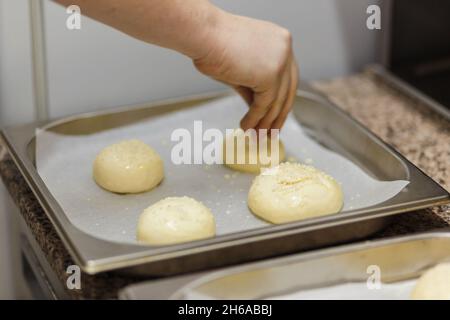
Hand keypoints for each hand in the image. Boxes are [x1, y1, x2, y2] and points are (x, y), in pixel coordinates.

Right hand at [193, 12, 298, 130]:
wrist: (202, 34)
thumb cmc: (212, 45)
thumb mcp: (241, 68)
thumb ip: (254, 86)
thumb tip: (258, 109)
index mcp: (280, 41)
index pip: (288, 78)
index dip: (282, 101)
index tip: (275, 118)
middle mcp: (285, 48)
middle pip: (287, 91)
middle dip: (278, 116)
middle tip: (270, 134)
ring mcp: (280, 61)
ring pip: (276, 101)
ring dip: (265, 123)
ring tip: (256, 137)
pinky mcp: (271, 75)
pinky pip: (264, 105)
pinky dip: (254, 119)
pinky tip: (246, 127)